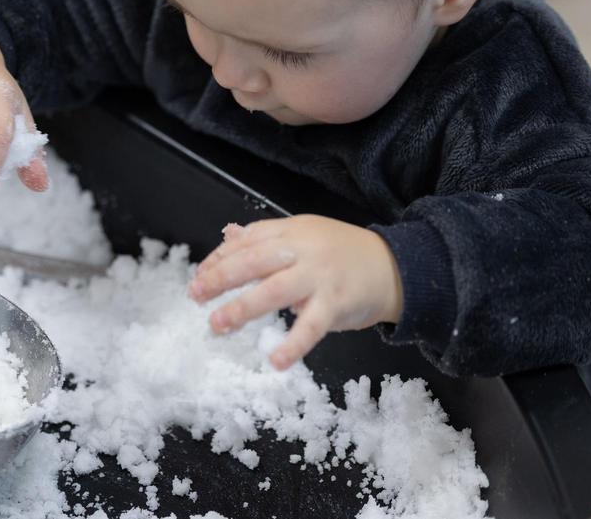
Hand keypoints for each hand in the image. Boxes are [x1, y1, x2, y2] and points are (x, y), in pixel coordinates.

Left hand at [188, 216, 403, 369]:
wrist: (395, 266)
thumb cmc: (342, 254)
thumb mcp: (305, 235)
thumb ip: (267, 238)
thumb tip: (227, 236)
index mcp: (292, 231)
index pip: (247, 241)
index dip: (219, 258)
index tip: (199, 276)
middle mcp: (302, 250)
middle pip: (254, 260)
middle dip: (220, 278)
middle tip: (195, 295)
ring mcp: (319, 276)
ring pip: (274, 290)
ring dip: (242, 308)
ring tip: (217, 324)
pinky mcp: (336, 302)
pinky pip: (312, 326)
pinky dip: (293, 344)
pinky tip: (275, 360)